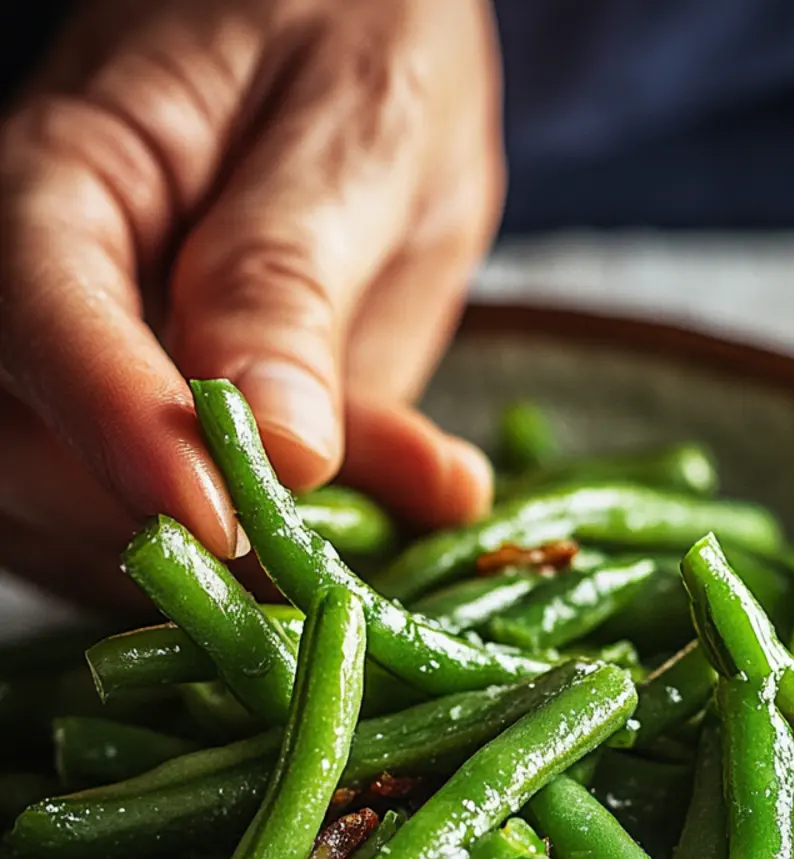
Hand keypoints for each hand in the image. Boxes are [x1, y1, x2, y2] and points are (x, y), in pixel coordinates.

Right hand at [0, 0, 502, 606]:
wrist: (366, 28)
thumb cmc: (347, 19)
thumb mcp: (347, 118)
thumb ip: (290, 270)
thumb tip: (274, 439)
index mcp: (64, 182)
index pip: (36, 319)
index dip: (117, 428)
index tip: (217, 514)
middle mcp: (67, 301)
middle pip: (54, 462)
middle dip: (202, 530)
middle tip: (349, 544)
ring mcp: (125, 382)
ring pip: (139, 525)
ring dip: (282, 556)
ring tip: (432, 490)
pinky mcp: (201, 439)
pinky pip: (239, 528)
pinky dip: (336, 537)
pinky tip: (439, 490)